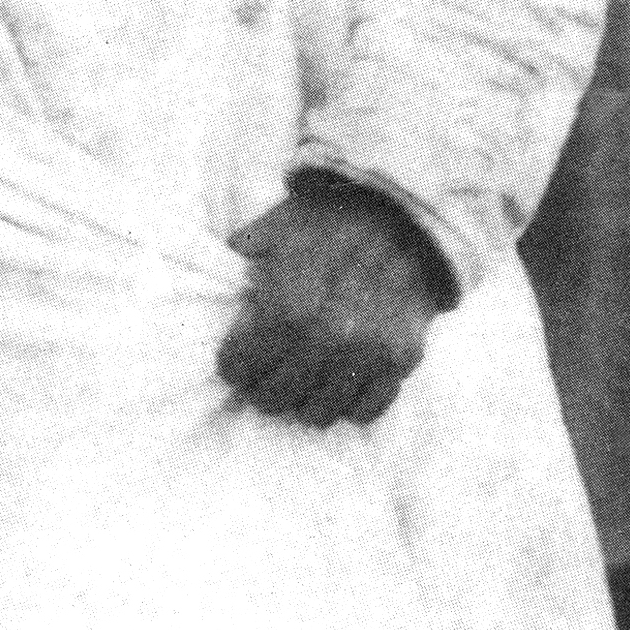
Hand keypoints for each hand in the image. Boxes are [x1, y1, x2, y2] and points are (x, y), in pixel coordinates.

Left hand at [218, 180, 447, 428]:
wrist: (407, 214)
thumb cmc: (333, 220)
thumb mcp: (276, 227)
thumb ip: (244, 256)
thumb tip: (222, 276)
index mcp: (287, 307)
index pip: (238, 369)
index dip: (233, 364)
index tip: (239, 358)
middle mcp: (326, 340)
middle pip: (273, 398)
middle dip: (263, 386)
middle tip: (268, 372)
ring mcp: (367, 356)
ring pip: (317, 414)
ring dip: (306, 399)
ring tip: (305, 379)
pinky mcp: (401, 361)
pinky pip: (366, 410)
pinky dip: (350, 403)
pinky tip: (341, 381)